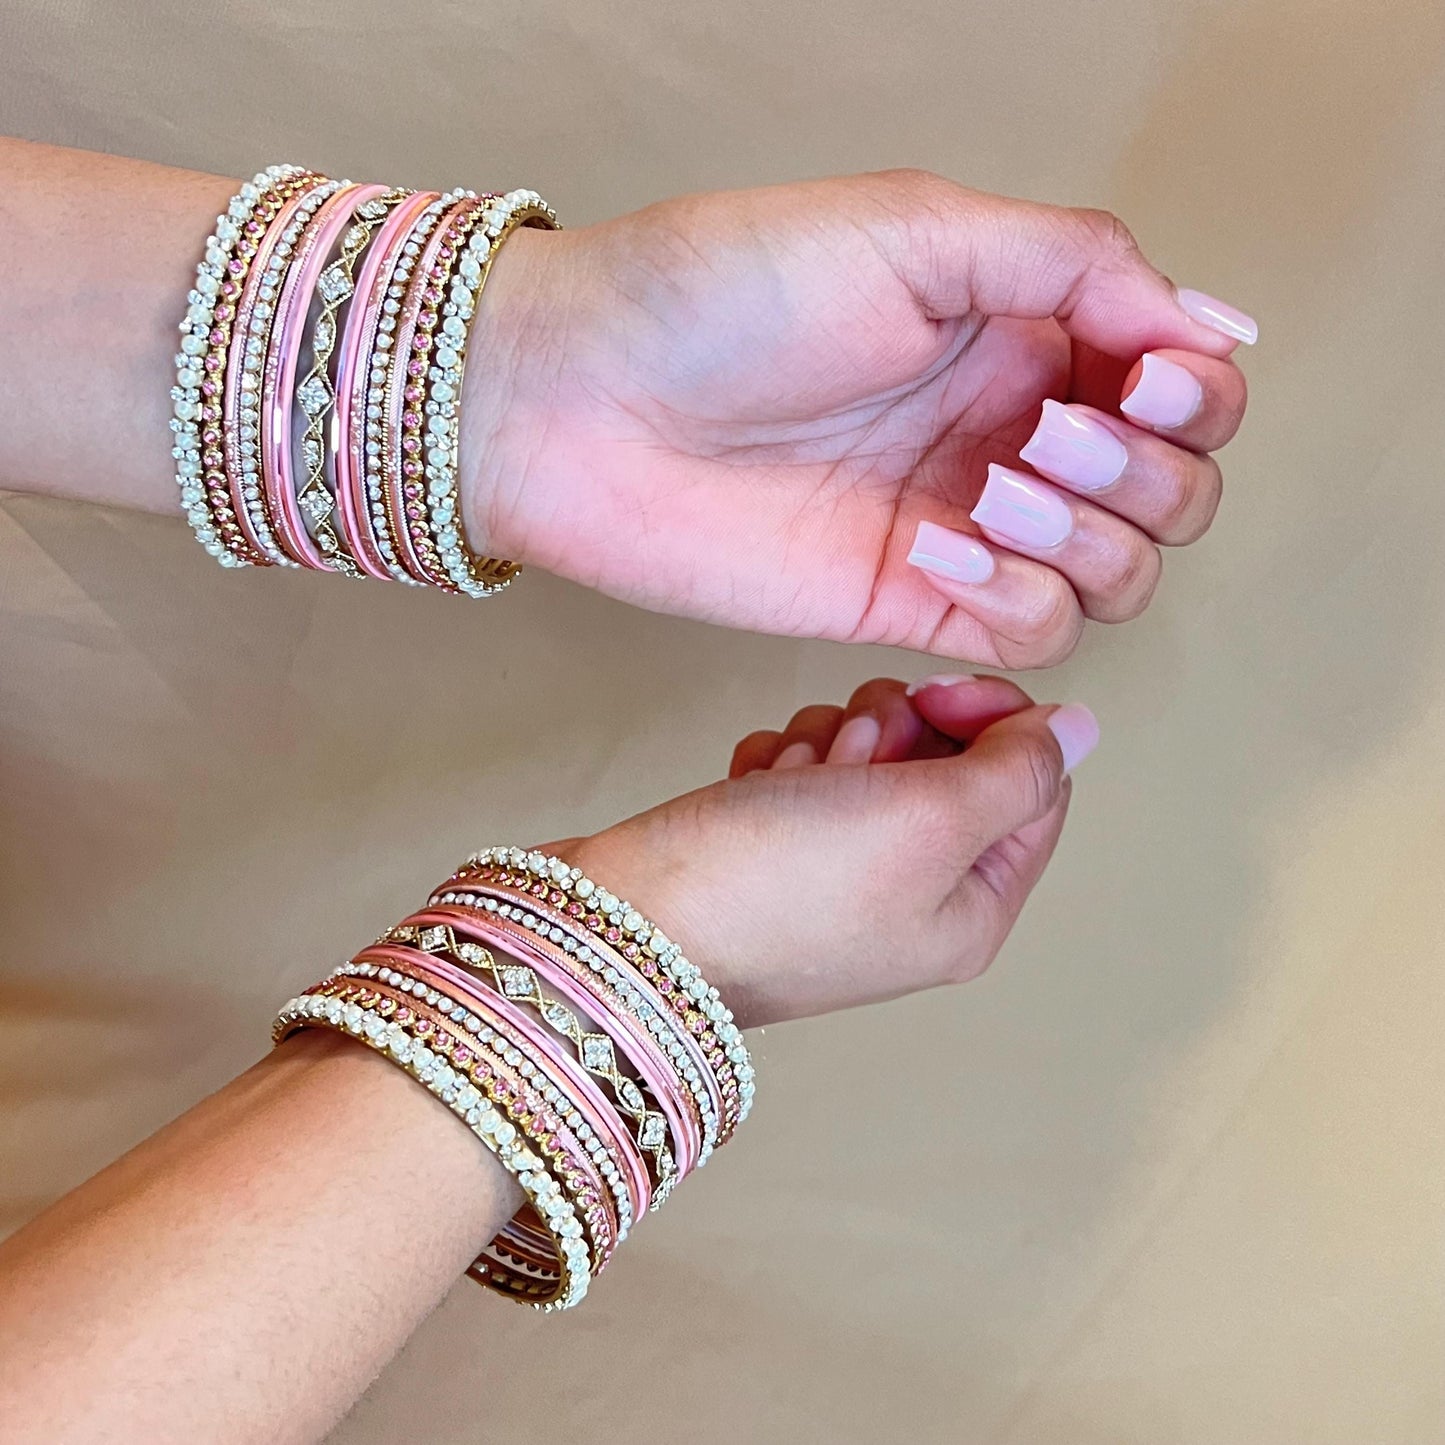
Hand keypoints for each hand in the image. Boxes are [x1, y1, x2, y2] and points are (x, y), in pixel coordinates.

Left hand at [464, 170, 1251, 666]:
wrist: (580, 400)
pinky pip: (1031, 633)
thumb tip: (1209, 322)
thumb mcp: (913, 226)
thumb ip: (1073, 259)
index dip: (1193, 393)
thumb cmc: (715, 292)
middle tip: (1046, 438)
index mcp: (1017, 328)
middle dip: (1146, 473)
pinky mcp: (906, 602)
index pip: (1181, 382)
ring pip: (1118, 573)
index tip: (1140, 379)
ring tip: (994, 490)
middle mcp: (1003, 428)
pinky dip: (1020, 602)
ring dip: (1092, 539)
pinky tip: (944, 553)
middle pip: (1172, 489)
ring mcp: (960, 523)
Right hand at [557, 675, 1096, 1026]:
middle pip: (947, 759)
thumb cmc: (777, 884)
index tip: (936, 696)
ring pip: (872, 751)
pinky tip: (752, 792)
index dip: (991, 718)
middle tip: (852, 756)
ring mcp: (842, 873)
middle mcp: (916, 895)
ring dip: (830, 742)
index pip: (1034, 781)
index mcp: (974, 906)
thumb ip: (1019, 771)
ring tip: (788, 784)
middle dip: (894, 731)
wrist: (630, 921)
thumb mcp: (926, 820)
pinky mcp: (776, 849)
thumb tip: (1083, 730)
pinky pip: (806, 768)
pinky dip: (780, 765)